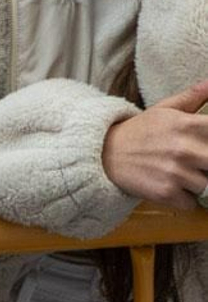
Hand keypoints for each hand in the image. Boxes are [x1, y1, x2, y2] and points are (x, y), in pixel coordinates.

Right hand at [102, 80, 207, 207]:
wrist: (103, 154)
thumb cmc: (138, 132)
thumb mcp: (163, 109)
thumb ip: (191, 97)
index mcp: (188, 124)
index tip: (203, 148)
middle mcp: (184, 148)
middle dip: (207, 166)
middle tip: (196, 163)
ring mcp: (175, 172)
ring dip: (197, 185)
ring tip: (180, 175)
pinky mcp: (166, 192)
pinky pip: (192, 203)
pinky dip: (184, 200)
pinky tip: (171, 187)